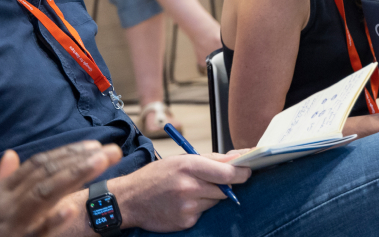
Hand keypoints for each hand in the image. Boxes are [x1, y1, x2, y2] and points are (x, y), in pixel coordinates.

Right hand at [0, 141, 121, 236]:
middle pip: (47, 174)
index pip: (38, 164)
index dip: (67, 152)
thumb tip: (12, 154)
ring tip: (101, 163)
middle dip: (80, 160)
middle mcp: (7, 204)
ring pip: (44, 195)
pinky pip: (35, 234)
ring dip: (74, 176)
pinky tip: (71, 210)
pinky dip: (52, 221)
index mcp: (0, 192)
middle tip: (112, 150)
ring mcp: (11, 226)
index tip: (94, 145)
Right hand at [117, 154, 249, 231]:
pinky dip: (199, 207)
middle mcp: (189, 187)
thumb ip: (211, 159)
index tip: (248, 170)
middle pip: (225, 188)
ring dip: (210, 196)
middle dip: (224, 184)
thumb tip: (238, 158)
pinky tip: (182, 202)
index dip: (242, 172)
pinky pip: (204, 213)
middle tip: (213, 180)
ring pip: (215, 201)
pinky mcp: (186, 221)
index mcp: (189, 166)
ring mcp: (188, 206)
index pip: (227, 172)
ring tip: (190, 190)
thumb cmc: (156, 176)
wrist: (130, 200)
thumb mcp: (181, 159)